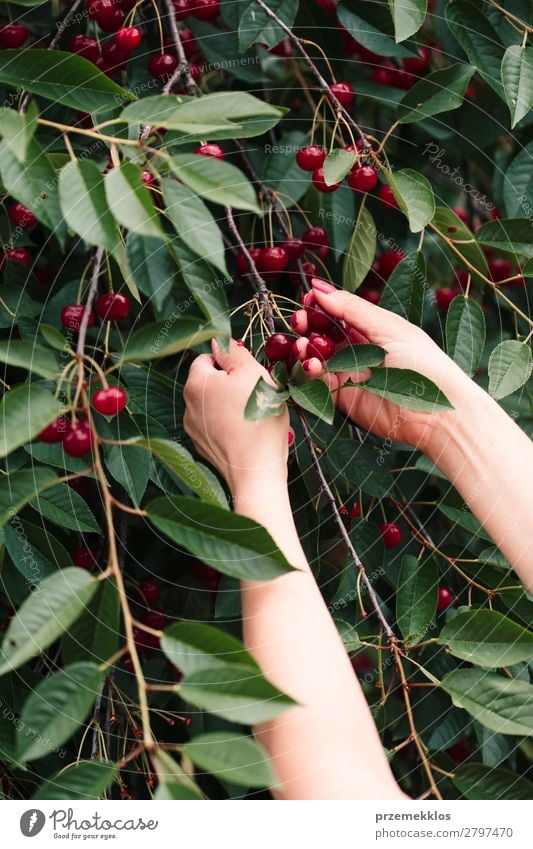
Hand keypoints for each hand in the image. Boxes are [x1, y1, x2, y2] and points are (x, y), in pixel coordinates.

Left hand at [183, 339, 289, 495]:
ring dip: (231, 405)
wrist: (257, 470)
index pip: (208, 358)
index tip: (250, 375)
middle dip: (232, 384)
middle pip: (211, 382)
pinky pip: (217, 426)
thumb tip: (220, 341)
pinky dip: (230, 425)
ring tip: (253, 416)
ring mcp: (194, 429)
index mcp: (195, 383)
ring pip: (215, 405)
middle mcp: (187, 405)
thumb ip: (234, 353)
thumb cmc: (258, 418)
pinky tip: (247, 433)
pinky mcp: (204, 447)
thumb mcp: (253, 373)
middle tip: (256, 394)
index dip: (231, 363)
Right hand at [311, 278, 474, 451]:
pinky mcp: (343, 399)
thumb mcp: (389, 328)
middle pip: (322, 334)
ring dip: (303, 349)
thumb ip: (352, 309)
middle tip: (301, 320)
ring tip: (302, 345)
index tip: (309, 296)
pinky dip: (308, 373)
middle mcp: (358, 351)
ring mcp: (349, 375)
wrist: (437, 412)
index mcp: (373, 329)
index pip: (338, 313)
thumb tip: (320, 287)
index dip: (321, 305)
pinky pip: (317, 384)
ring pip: (315, 358)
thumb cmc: (424, 364)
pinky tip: (311, 364)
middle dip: (308, 325)